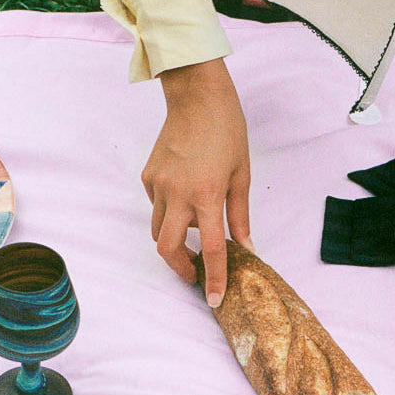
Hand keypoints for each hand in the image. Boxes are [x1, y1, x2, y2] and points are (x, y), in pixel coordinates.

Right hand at [141, 57, 251, 305]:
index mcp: (207, 195)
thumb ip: (240, 216)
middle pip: (167, 248)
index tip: (213, 299)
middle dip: (179, 268)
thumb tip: (245, 247)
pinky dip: (168, 213)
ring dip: (173, 242)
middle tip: (194, 273)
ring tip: (193, 236)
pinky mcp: (148, 175)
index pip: (210, 249)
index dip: (212, 278)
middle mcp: (178, 193)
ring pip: (157, 230)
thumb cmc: (226, 131)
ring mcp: (159, 184)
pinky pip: (155, 206)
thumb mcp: (241, 175)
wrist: (197, 96)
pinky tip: (183, 201)